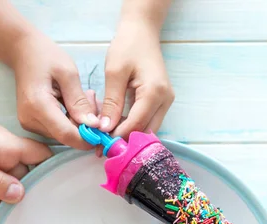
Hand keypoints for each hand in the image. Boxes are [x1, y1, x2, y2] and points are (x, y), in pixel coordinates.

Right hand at [12, 33, 99, 147]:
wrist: (22, 51)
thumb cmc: (45, 56)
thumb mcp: (68, 73)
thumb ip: (79, 101)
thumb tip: (93, 126)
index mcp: (38, 105)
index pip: (66, 134)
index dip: (87, 138)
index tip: (103, 131)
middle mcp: (30, 119)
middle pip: (66, 136)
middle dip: (85, 126)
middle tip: (93, 100)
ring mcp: (29, 123)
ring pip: (64, 134)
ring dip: (79, 122)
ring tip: (83, 97)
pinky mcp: (32, 124)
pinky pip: (58, 129)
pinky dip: (71, 120)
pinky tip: (73, 103)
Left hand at [99, 21, 173, 137]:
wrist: (142, 31)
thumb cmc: (128, 46)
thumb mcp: (114, 72)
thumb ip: (111, 102)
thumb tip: (105, 129)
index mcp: (155, 92)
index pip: (137, 124)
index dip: (119, 136)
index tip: (100, 144)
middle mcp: (165, 101)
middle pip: (145, 132)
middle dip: (125, 141)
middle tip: (103, 148)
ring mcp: (165, 103)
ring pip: (147, 130)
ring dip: (128, 137)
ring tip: (107, 141)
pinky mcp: (161, 103)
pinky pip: (147, 122)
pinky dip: (132, 128)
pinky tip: (116, 129)